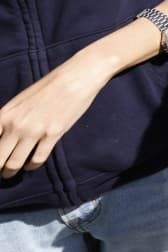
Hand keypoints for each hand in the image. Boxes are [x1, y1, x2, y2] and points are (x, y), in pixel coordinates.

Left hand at [0, 54, 111, 177]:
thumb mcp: (20, 100)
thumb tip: (2, 135)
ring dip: (11, 171)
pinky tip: (31, 164)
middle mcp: (16, 125)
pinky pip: (38, 159)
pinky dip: (32, 165)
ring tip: (10, 173)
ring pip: (15, 163)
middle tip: (0, 171)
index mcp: (5, 114)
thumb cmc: (48, 86)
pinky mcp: (53, 135)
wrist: (76, 78)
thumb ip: (8, 118)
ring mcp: (35, 131)